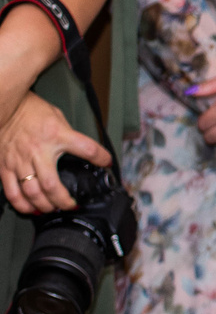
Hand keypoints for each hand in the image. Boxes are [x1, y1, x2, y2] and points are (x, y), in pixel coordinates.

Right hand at [1, 92, 110, 214]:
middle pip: (52, 185)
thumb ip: (69, 136)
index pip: (86, 148)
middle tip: (70, 205)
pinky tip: (30, 208)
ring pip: (32, 192)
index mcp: (56, 136)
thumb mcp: (58, 119)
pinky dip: (21, 204)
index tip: (106, 163)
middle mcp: (38, 150)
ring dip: (44, 205)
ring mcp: (19, 160)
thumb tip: (85, 151)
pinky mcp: (4, 166)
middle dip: (63, 201)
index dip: (101, 157)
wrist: (5, 106)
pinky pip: (11, 191)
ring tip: (52, 208)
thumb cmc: (32, 111)